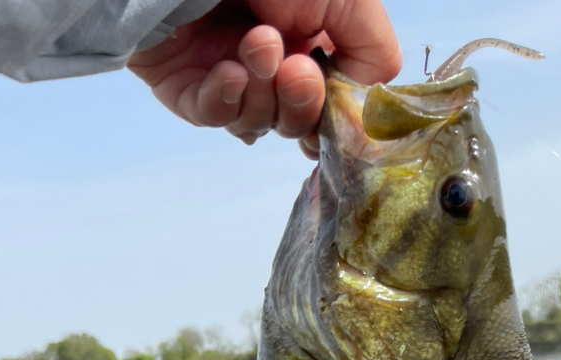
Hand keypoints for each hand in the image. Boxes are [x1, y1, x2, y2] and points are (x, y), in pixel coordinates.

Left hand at [128, 0, 400, 149]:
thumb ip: (375, 50)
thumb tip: (369, 99)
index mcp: (308, 36)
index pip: (330, 101)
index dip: (334, 110)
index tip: (337, 98)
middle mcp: (269, 58)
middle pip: (296, 121)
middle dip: (300, 102)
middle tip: (293, 69)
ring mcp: (226, 72)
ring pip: (258, 122)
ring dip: (262, 92)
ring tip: (252, 45)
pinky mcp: (184, 86)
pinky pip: (214, 116)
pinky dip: (226, 100)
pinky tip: (228, 72)